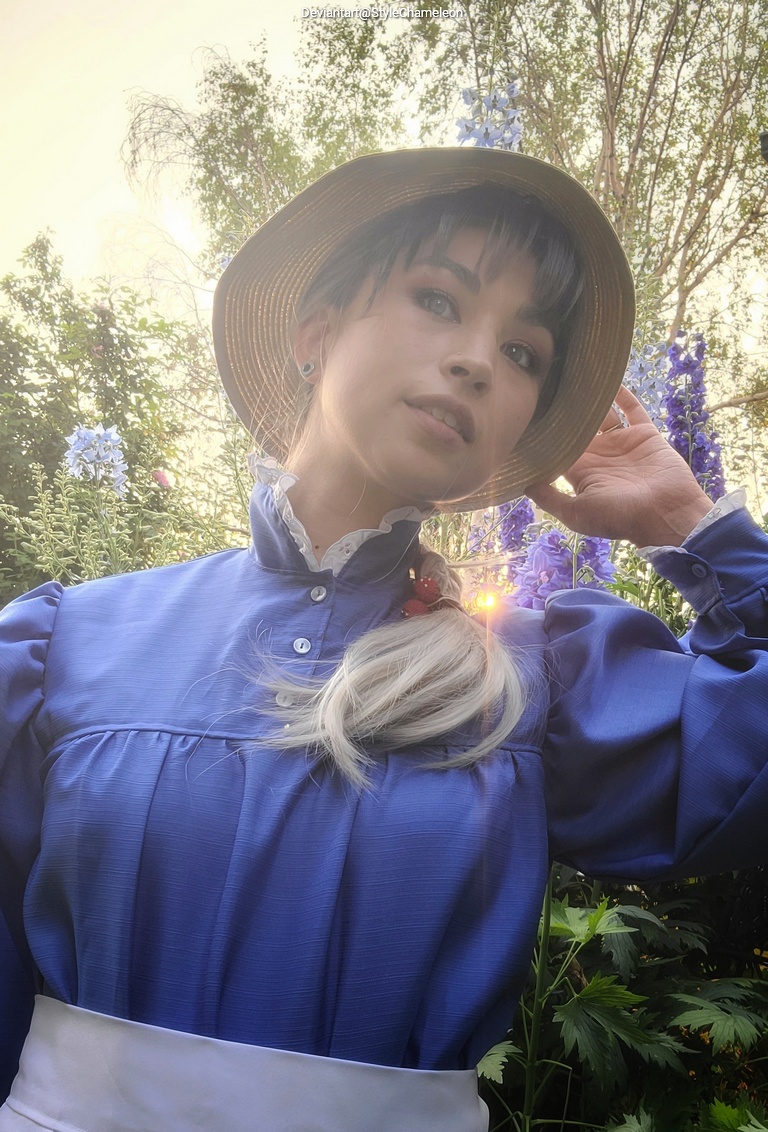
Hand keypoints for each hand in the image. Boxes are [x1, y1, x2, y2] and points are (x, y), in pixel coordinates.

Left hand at [526, 386, 712, 546]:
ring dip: (590, 398)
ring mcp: (621, 442)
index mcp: (581, 472)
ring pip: (601, 414)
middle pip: (577, 426)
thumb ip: (550, 499)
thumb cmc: (620, 518)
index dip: (545, 432)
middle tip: (546, 383)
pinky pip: (631, 408)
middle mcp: (599, 455)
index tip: (528, 412)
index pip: (557, 447)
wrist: (667, 515)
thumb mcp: (577, 514)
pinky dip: (622, 393)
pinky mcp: (643, 432)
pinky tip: (607, 376)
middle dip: (564, 409)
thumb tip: (522, 484)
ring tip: (572, 375)